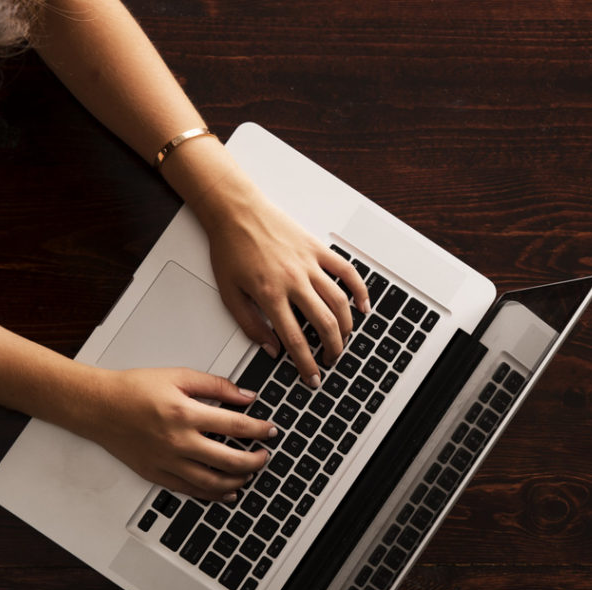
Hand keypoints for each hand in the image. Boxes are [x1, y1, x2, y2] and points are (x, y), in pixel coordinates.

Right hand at [78, 366, 275, 499]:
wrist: (98, 406)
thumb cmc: (133, 389)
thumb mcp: (178, 375)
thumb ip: (216, 386)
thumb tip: (246, 396)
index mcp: (185, 414)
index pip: (236, 427)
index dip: (260, 430)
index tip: (271, 431)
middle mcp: (178, 442)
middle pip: (230, 460)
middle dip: (255, 460)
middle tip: (265, 455)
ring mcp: (167, 462)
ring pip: (212, 482)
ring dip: (238, 481)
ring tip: (250, 474)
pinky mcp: (156, 474)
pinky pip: (190, 491)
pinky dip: (212, 495)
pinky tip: (226, 492)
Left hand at [202, 182, 369, 387]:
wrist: (235, 210)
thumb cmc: (230, 247)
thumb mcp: (229, 293)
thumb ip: (250, 325)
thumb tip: (271, 348)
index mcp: (270, 294)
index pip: (295, 340)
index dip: (306, 364)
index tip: (312, 377)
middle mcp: (293, 280)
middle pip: (324, 324)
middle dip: (332, 349)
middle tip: (331, 361)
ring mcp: (309, 264)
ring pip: (339, 302)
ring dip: (346, 327)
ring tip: (344, 340)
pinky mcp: (317, 249)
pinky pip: (346, 272)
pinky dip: (359, 290)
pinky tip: (362, 306)